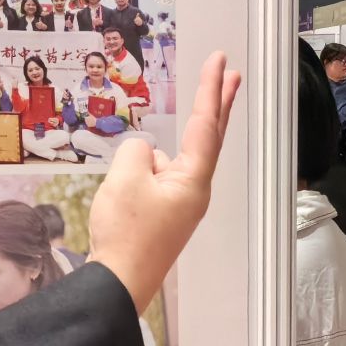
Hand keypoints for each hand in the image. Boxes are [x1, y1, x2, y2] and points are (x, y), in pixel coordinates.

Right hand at [88, 53, 241, 312]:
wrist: (117, 284)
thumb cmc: (125, 234)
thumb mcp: (125, 177)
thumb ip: (138, 151)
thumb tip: (146, 154)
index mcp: (193, 180)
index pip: (207, 124)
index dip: (211, 89)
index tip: (219, 62)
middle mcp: (194, 191)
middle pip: (207, 138)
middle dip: (215, 104)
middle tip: (228, 74)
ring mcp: (181, 206)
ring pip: (164, 165)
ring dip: (143, 164)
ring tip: (122, 197)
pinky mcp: (165, 217)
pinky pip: (154, 183)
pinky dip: (138, 177)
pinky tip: (120, 199)